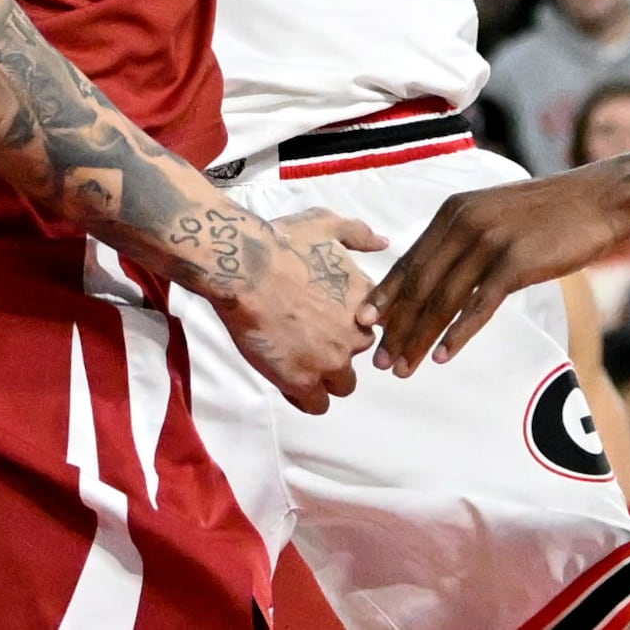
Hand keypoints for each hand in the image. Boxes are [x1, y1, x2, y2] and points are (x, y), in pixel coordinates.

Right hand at [202, 208, 382, 410]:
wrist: (246, 268)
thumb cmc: (282, 243)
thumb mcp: (326, 225)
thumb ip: (359, 234)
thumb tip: (384, 241)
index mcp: (364, 301)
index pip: (376, 324)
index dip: (353, 321)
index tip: (333, 317)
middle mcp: (355, 334)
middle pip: (360, 353)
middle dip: (340, 346)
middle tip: (310, 334)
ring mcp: (331, 361)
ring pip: (342, 385)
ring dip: (326, 376)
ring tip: (299, 360)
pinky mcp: (303, 381)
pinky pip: (317, 405)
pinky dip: (306, 396)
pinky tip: (290, 380)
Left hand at [371, 173, 629, 370]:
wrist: (597, 199)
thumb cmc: (548, 213)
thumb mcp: (493, 214)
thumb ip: (463, 238)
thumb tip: (437, 275)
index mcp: (453, 211)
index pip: (410, 260)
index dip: (386, 295)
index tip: (366, 324)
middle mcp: (463, 223)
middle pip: (420, 284)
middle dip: (397, 325)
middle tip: (380, 359)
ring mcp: (488, 242)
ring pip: (443, 299)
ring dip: (420, 337)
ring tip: (405, 366)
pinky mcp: (515, 262)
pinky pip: (479, 305)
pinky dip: (458, 334)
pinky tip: (444, 356)